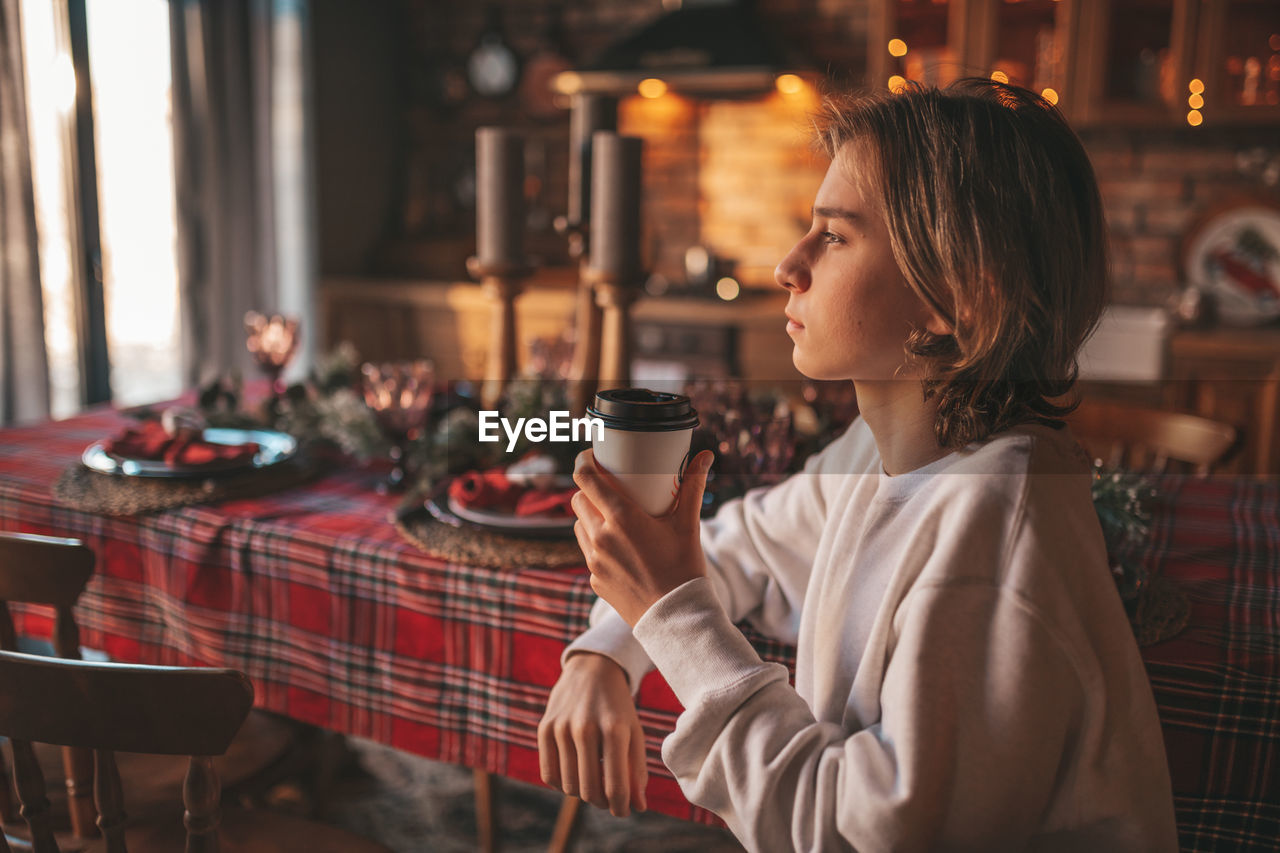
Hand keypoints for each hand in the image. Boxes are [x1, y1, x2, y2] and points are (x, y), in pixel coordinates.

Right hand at [538, 652, 646, 815]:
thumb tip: (638, 807)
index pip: (615, 786)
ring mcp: (561, 727)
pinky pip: (549, 775)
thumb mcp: (634, 733)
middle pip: (589, 790)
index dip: (621, 807)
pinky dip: (562, 784)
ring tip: (594, 781)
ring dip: (583, 793)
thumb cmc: (618, 707)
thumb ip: (638, 771)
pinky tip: (575, 774)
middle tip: (609, 797)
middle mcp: (585, 727)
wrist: (592, 670)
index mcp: (614, 729)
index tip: (624, 811)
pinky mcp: (544, 728)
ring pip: (569, 786)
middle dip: (602, 802)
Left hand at [571, 449, 713, 626]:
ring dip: (589, 516)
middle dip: (588, 490)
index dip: (583, 462)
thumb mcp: (688, 524)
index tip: (591, 457)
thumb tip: (705, 456)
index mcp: (621, 519)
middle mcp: (601, 538)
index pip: (585, 479)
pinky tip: (617, 547)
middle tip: (607, 487)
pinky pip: (587, 552)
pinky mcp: (594, 580)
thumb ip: (692, 486)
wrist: (675, 619)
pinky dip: (596, 543)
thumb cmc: (684, 569)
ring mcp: (594, 561)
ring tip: (611, 517)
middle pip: (578, 500)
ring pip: (579, 526)